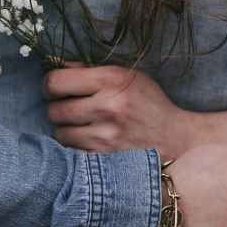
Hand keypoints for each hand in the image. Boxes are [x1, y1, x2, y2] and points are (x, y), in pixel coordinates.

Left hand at [45, 65, 226, 160]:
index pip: (55, 81)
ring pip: (60, 134)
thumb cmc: (149, 105)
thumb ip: (92, 71)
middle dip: (59, 109)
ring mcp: (105, 137)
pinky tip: (90, 143)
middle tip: (71, 110)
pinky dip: (76, 149)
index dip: (51, 85)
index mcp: (111, 80)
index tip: (57, 89)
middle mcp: (107, 107)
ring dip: (67, 131)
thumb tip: (57, 66)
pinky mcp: (105, 160)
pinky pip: (71, 153)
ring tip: (83, 128)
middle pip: (54, 110)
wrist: (176, 140)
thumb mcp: (128, 77)